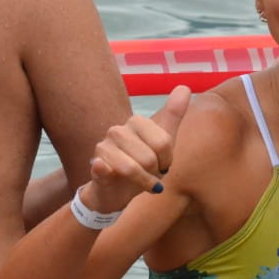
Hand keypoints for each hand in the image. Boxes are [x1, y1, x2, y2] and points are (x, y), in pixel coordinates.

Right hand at [80, 85, 190, 213]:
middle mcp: (117, 130)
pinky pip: (101, 167)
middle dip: (154, 172)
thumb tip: (184, 86)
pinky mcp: (94, 166)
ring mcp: (103, 147)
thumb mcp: (163, 141)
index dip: (166, 160)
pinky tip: (107, 172)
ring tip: (142, 181)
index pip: (163, 142)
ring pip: (132, 168)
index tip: (163, 164)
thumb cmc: (143, 164)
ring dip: (142, 181)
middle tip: (150, 174)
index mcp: (136, 122)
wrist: (116, 191)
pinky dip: (105, 171)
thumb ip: (173, 115)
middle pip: (149, 157)